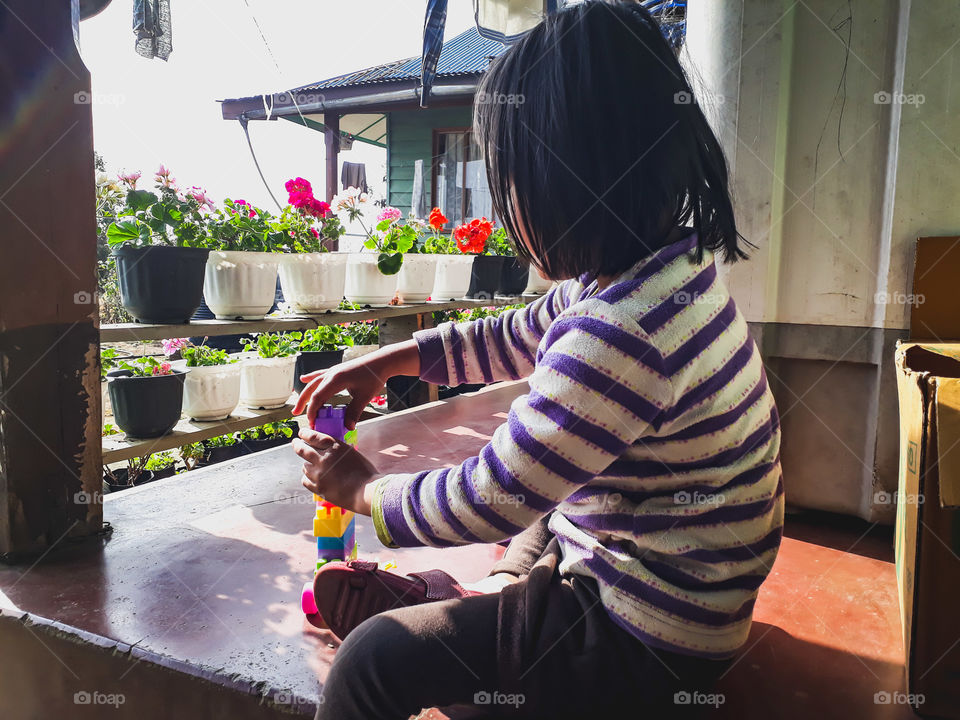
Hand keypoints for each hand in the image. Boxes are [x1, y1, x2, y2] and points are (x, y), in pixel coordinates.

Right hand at [292, 339, 420, 428]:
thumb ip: (354, 412)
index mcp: (336, 380)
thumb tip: (348, 427)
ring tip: (298, 405)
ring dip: (305, 393)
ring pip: (314, 383)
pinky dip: (311, 377)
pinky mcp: (337, 370)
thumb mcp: (364, 396)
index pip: (318, 397)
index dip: (312, 411)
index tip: (312, 423)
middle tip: (296, 415)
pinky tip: (304, 378)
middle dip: (303, 403)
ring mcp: (333, 371)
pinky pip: (320, 375)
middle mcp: (331, 374)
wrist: (381, 361)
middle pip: (312, 389)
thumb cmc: (374, 377)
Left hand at [293, 428, 379, 514]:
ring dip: (307, 464)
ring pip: (304, 466)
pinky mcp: (318, 488)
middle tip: (295, 443)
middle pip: (302, 450)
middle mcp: (323, 459)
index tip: (301, 433)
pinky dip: (308, 477)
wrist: (366, 491)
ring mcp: (319, 474)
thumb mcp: (351, 453)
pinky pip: (305, 480)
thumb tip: (324, 447)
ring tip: (314, 466)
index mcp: (334, 447)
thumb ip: (336, 449)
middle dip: (297, 445)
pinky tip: (314, 477)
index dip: (305, 433)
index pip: (313, 436)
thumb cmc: (364, 472)